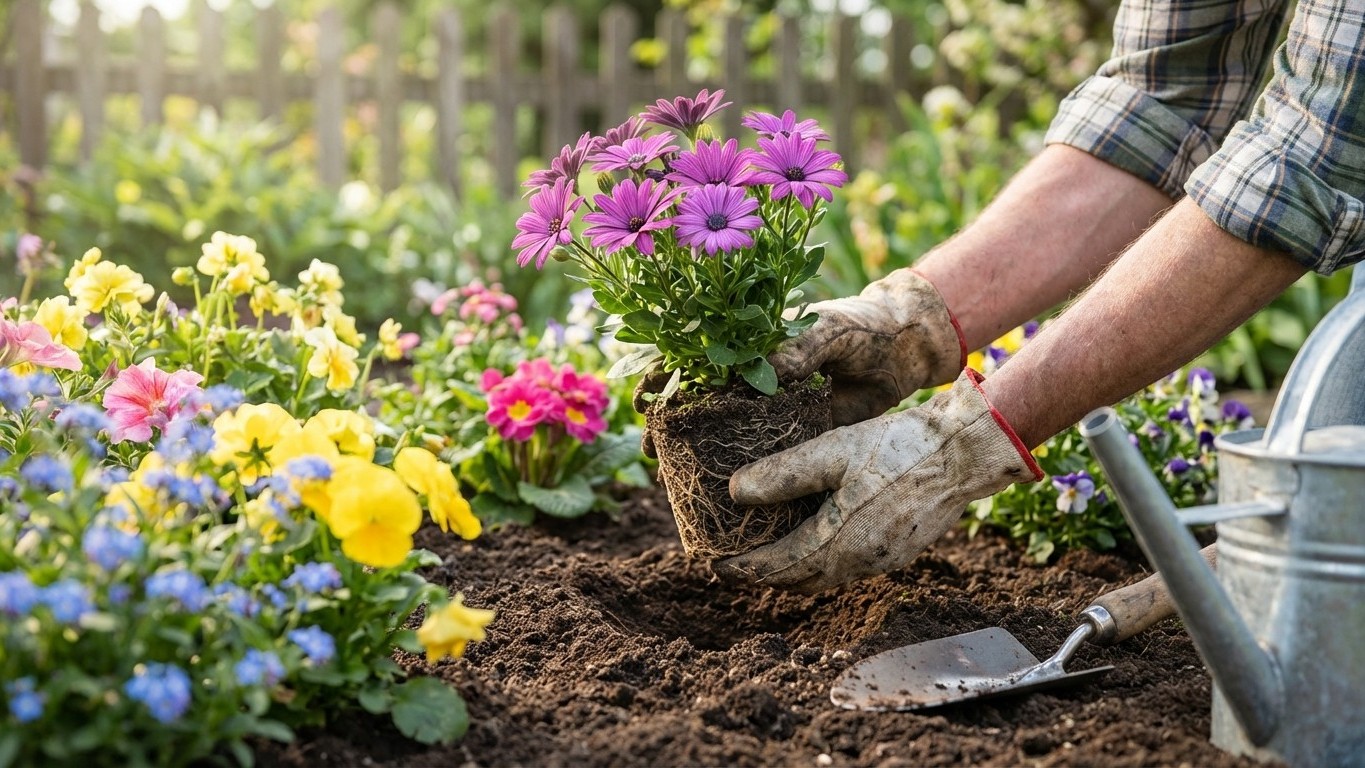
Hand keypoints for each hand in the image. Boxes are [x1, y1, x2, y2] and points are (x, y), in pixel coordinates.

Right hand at [633, 269, 964, 456]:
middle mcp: (754, 379)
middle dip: (668, 426)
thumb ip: (802, 344)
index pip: (695, 359)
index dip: (663, 377)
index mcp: (752, 344)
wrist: (906, 352)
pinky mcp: (798, 436)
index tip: (641, 400)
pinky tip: (722, 497)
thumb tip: (770, 367)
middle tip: (648, 450)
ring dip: (695, 456)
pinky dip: (742, 477)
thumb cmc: (863, 326)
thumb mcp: (831, 328)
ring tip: (669, 480)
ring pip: (724, 435)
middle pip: (699, 404)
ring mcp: (773, 410)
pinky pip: (763, 458)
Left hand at [711, 369, 1040, 592]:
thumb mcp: (834, 450)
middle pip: (800, 580)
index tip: (714, 564)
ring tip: (767, 555)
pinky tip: (814, 540)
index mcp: (841, 540)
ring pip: (826, 576)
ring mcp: (883, 560)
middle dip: (764, 575)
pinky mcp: (900, 551)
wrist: (963, 451)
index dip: (744, 569)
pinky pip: (849, 566)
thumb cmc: (899, 445)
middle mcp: (861, 561)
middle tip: (734, 563)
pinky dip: (821, 561)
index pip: (779, 567)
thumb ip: (784, 472)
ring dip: (793, 570)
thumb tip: (735, 493)